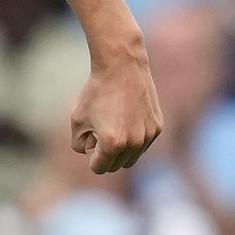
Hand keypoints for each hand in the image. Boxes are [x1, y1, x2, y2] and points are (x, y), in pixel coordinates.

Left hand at [70, 41, 162, 173]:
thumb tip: (92, 154)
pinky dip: (134, 137)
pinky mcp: (158, 127)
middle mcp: (135, 143)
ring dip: (121, 148)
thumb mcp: (76, 120)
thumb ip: (79, 145)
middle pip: (116, 166)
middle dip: (105, 153)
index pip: (99, 168)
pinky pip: (143, 143)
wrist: (121, 67)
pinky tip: (127, 116)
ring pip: (132, 157)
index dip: (91, 154)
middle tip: (100, 128)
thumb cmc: (96, 92)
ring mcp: (149, 136)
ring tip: (113, 123)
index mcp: (113, 144)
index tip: (90, 136)